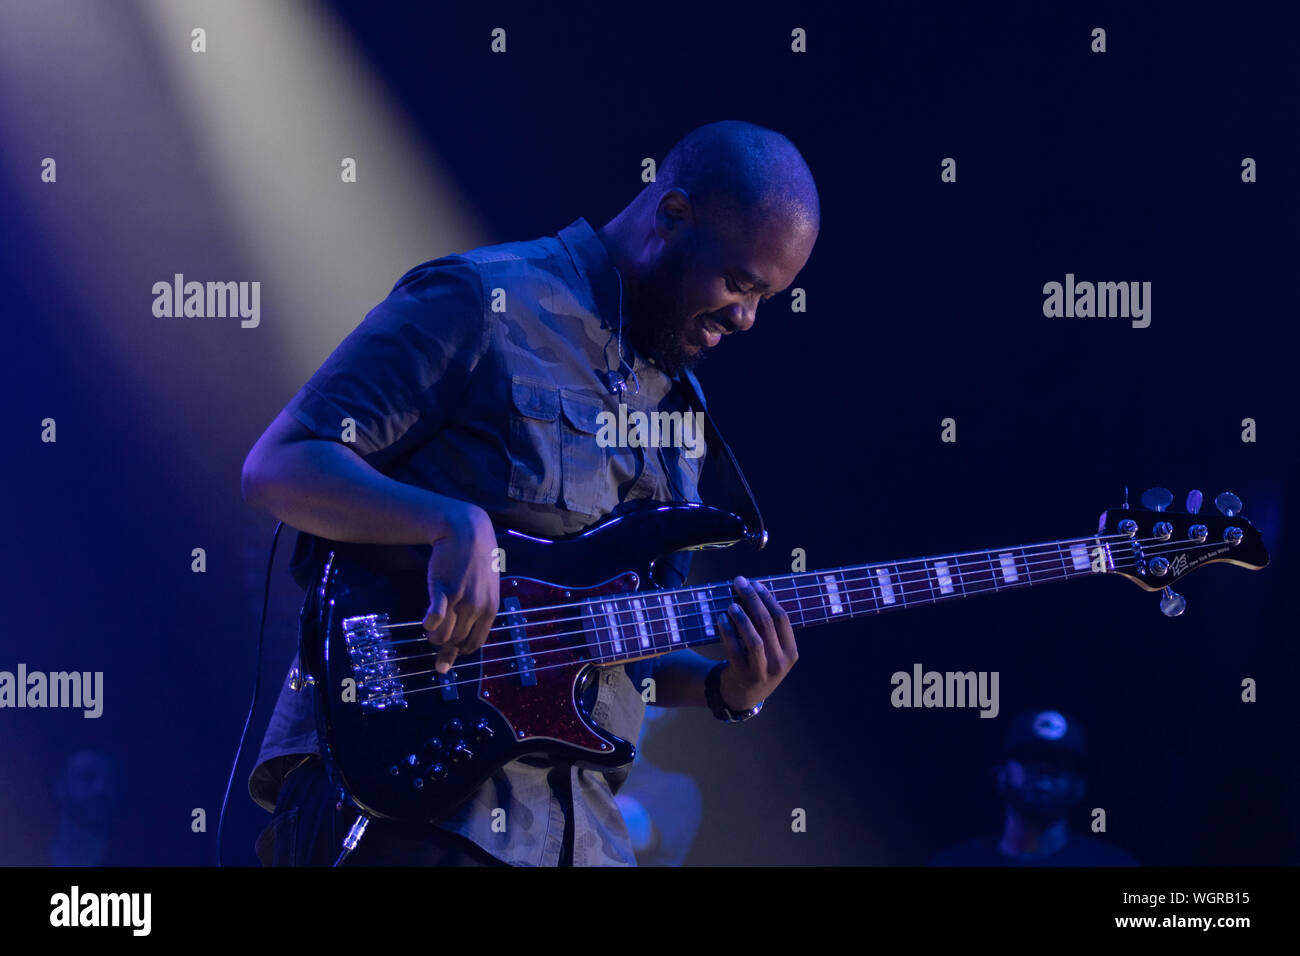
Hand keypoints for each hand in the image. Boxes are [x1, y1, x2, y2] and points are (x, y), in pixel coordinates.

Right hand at [423, 501, 499, 673]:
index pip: (474, 644)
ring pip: (445, 634)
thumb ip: (479, 610)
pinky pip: (437, 615)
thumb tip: (468, 632)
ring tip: (430, 629)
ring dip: (435, 636)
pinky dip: (431, 623)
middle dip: (445, 646)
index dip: (460, 651)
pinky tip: (427, 623)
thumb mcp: (486, 588)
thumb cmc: (476, 561)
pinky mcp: (444, 588)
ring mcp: (461, 599)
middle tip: (436, 639)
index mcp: (490, 610)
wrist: (467, 532)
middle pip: (457, 642)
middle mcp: (478, 608)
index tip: (449, 652)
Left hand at [715, 576, 797, 709]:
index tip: (755, 583)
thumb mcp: (772, 651)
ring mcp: (762, 671)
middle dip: (753, 600)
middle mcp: (779, 663)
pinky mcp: (742, 675)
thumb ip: (767, 628)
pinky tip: (721, 619)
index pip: (782, 619)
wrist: (744, 695)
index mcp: (791, 652)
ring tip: (731, 604)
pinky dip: (727, 632)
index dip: (768, 598)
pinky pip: (734, 650)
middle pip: (767, 624)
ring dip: (742, 619)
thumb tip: (752, 591)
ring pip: (754, 640)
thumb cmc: (759, 664)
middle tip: (740, 584)